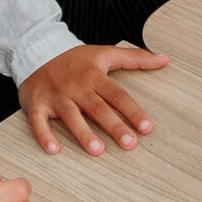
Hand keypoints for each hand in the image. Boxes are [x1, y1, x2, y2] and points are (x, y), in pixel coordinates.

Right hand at [18, 42, 168, 156]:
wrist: (36, 50)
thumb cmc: (75, 59)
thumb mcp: (105, 52)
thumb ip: (135, 58)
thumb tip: (164, 59)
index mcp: (94, 76)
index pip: (117, 96)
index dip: (133, 111)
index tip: (147, 128)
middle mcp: (77, 87)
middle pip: (98, 108)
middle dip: (114, 126)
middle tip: (129, 144)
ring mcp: (56, 96)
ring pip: (71, 116)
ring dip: (83, 133)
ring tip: (97, 150)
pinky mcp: (37, 104)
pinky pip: (39, 121)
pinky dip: (44, 135)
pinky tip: (54, 150)